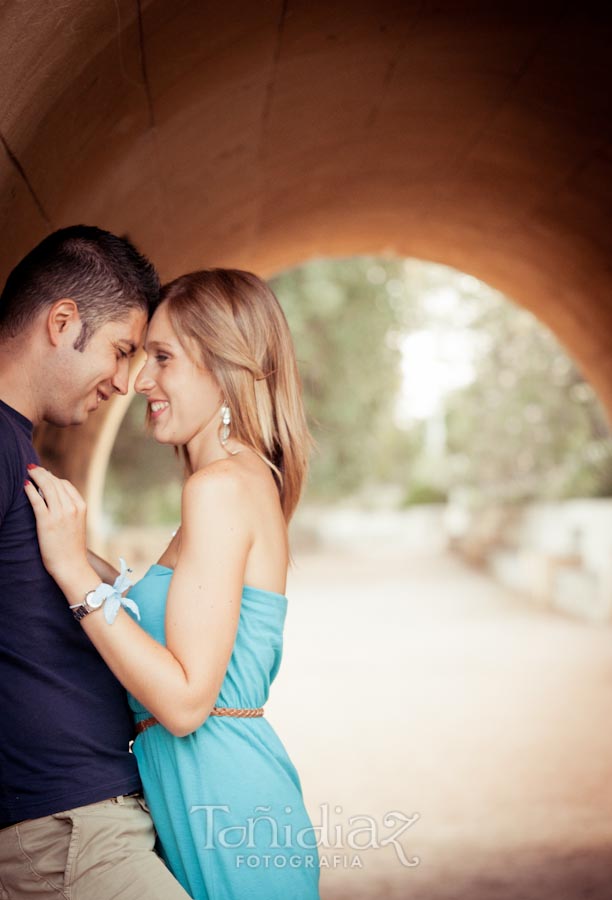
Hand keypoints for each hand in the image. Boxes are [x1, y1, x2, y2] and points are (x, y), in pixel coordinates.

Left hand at [24, 466, 88, 584]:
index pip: (65, 484)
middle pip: (55, 482)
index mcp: (81, 506)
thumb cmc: (72, 547)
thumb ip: (70, 509)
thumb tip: (56, 497)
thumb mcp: (77, 523)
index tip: (43, 475)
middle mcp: (71, 507)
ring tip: (28, 471)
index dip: (53, 477)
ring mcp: (60, 514)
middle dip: (42, 473)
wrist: (71, 565)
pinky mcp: (46, 522)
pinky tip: (25, 485)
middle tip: (32, 467)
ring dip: (36, 476)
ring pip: (46, 487)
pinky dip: (30, 490)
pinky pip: (37, 500)